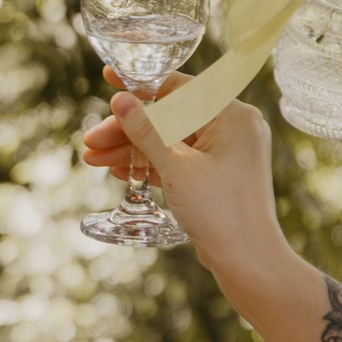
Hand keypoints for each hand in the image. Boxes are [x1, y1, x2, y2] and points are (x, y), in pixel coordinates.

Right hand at [81, 70, 291, 296]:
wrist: (248, 262)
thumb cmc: (221, 212)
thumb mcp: (175, 166)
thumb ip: (146, 130)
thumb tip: (122, 99)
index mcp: (232, 115)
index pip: (179, 88)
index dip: (140, 85)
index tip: (110, 79)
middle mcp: (232, 129)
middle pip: (169, 117)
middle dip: (128, 129)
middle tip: (92, 139)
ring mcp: (224, 154)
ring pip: (169, 141)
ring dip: (132, 149)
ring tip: (93, 158)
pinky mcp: (215, 177)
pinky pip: (177, 161)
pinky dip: (150, 165)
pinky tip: (118, 171)